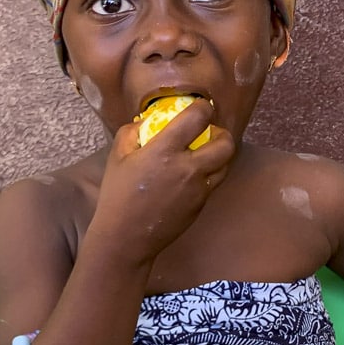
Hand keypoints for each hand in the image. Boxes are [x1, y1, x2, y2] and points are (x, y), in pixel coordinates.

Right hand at [89, 99, 232, 263]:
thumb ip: (133, 132)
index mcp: (165, 150)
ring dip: (221, 155)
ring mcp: (198, 189)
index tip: (200, 107)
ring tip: (207, 153)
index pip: (198, 118)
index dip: (204, 108)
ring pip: (226, 165)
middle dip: (223, 134)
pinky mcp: (200, 205)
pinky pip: (213, 184)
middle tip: (212, 133)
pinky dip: (209, 175)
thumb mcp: (117, 157)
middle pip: (226, 144)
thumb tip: (147, 121)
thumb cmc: (117, 196)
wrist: (126, 237)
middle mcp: (188, 168)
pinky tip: (193, 176)